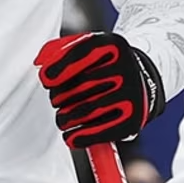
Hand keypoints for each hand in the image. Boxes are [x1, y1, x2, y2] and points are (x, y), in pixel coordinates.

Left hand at [34, 32, 166, 147]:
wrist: (142, 83)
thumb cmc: (105, 66)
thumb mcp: (88, 48)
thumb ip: (59, 49)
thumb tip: (41, 64)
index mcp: (114, 45)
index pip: (80, 53)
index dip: (57, 68)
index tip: (47, 80)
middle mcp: (126, 67)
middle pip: (80, 85)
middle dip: (59, 97)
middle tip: (57, 101)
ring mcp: (132, 94)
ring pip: (86, 110)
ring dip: (65, 119)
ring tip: (63, 119)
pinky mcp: (133, 119)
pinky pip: (100, 132)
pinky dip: (79, 137)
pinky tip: (71, 136)